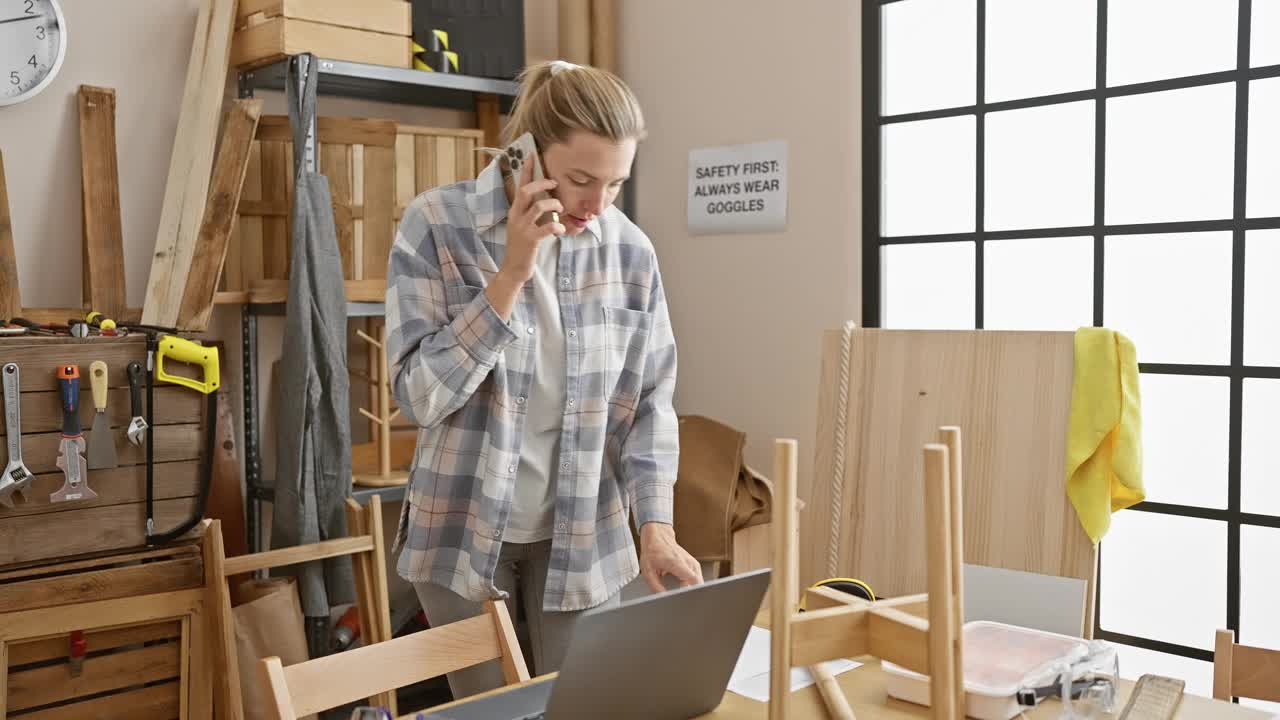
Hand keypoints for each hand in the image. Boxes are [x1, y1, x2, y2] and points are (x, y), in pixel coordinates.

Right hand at [500, 152, 565, 282]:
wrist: (513, 269)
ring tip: (561, 209)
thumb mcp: (523, 227)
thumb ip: (532, 214)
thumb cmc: (522, 248)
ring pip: (539, 206)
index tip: (532, 155)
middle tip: (555, 183)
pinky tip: (560, 230)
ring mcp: (522, 228)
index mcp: (514, 211)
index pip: (519, 186)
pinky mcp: (531, 240)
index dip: (526, 170)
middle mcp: (516, 217)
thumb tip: (548, 203)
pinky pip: (548, 227)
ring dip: (554, 204)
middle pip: (526, 191)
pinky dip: (558, 226)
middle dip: (542, 183)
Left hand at [639, 522, 702, 592]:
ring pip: (699, 582)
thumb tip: (664, 598)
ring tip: (681, 592)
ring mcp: (692, 562)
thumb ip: (656, 587)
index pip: (693, 579)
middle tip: (683, 599)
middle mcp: (687, 562)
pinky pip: (697, 578)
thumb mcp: (648, 571)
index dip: (692, 591)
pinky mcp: (694, 564)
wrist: (658, 537)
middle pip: (698, 583)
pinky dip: (692, 585)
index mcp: (676, 563)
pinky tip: (683, 587)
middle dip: (693, 593)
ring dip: (693, 589)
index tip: (687, 598)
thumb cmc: (652, 552)